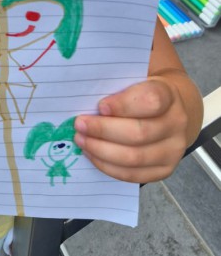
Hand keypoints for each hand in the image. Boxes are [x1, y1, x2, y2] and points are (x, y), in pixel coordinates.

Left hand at [74, 77, 189, 182]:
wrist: (166, 111)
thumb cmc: (140, 93)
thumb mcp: (133, 80)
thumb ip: (115, 84)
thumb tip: (84, 96)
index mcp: (168, 94)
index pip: (151, 100)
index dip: (123, 105)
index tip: (100, 106)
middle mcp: (176, 123)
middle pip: (139, 133)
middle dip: (103, 130)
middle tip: (79, 125)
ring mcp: (173, 150)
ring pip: (135, 157)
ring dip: (101, 150)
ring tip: (82, 140)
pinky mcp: (164, 170)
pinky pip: (133, 175)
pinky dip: (108, 166)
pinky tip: (92, 155)